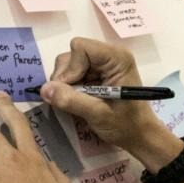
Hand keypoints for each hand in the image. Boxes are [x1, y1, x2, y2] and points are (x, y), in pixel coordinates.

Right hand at [39, 37, 179, 168]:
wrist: (138, 135)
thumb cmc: (125, 125)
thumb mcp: (98, 114)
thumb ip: (71, 100)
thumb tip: (44, 89)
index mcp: (116, 58)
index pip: (80, 47)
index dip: (71, 67)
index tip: (72, 89)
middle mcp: (108, 55)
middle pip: (71, 55)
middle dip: (66, 77)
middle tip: (72, 98)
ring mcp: (100, 64)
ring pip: (68, 64)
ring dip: (66, 84)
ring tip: (78, 101)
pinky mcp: (95, 73)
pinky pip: (71, 74)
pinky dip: (69, 88)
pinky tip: (79, 100)